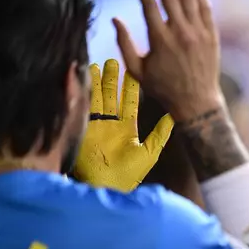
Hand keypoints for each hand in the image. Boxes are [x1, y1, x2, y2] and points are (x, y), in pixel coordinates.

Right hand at [73, 59, 173, 191]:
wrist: (108, 187)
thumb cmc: (129, 174)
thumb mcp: (148, 152)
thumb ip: (159, 134)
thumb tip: (173, 117)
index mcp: (125, 128)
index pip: (128, 102)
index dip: (129, 86)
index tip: (130, 70)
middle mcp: (109, 124)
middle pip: (109, 96)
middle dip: (109, 79)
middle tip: (111, 61)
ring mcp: (95, 126)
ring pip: (94, 99)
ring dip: (93, 84)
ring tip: (93, 66)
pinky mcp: (81, 130)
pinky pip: (79, 109)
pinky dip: (76, 94)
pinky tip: (76, 81)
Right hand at [113, 0, 223, 121]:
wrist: (196, 102)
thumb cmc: (163, 88)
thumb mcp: (137, 70)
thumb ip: (124, 44)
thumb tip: (115, 19)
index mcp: (160, 40)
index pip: (149, 4)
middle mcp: (180, 33)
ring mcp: (198, 33)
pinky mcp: (212, 36)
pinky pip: (206, 8)